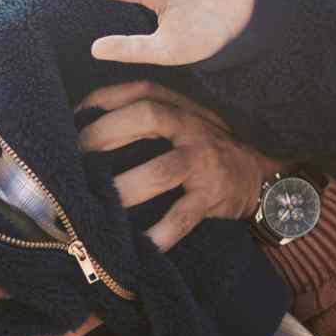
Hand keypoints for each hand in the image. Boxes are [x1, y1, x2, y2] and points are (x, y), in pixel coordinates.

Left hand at [76, 80, 277, 250]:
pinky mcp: (212, 195)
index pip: (139, 90)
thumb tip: (85, 123)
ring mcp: (203, 160)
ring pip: (162, 170)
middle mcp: (191, 126)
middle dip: (106, 133)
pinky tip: (140, 245)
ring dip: (126, 187)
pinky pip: (183, 216)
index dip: (103, 99)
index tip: (74, 116)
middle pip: (147, 116)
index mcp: (180, 106)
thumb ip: (149, 115)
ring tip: (99, 204)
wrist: (261, 174)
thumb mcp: (184, 120)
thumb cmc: (206, 146)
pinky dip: (161, 233)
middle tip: (77, 158)